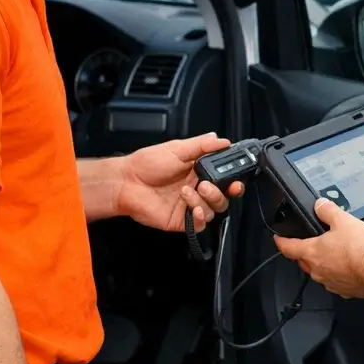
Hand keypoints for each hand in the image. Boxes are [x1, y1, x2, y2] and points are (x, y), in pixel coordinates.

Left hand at [117, 134, 244, 231]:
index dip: (234, 180)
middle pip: (224, 197)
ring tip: (187, 191)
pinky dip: (200, 216)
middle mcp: (198, 190)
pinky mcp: (182, 221)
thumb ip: (202, 145)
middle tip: (207, 185)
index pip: (225, 179)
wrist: (126, 182)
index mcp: (199, 172)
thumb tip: (222, 140)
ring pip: (214, 210)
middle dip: (222, 193)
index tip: (237, 180)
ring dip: (205, 200)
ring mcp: (190, 206)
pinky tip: (192, 207)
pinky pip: (200, 224)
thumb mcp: (177, 148)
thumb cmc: (147, 164)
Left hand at [274, 199, 363, 299]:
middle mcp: (317, 270)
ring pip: (319, 272)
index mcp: (312, 252)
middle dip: (303, 253)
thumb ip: (328, 211)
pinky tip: (348, 267)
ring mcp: (330, 281)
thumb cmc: (360, 250)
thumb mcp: (343, 220)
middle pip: (303, 261)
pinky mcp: (343, 290)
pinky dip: (338, 274)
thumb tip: (320, 205)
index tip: (278, 239)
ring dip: (322, 264)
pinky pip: (335, 281)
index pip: (289, 247)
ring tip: (334, 254)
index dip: (281, 241)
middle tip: (308, 245)